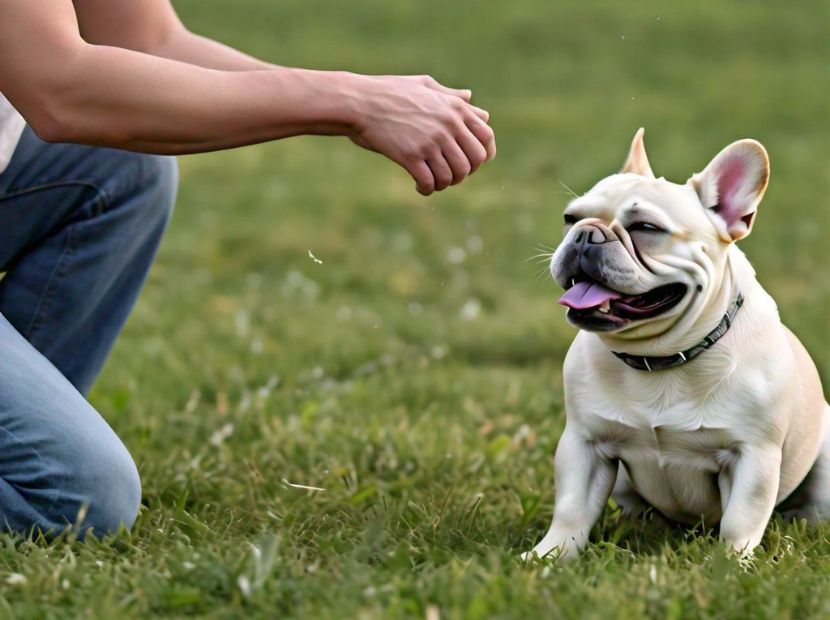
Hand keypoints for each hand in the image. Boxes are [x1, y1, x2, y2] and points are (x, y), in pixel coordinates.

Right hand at [346, 74, 495, 194]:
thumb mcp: (423, 86)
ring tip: (433, 182)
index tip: (472, 165)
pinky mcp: (411, 156)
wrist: (359, 102)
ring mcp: (430, 141)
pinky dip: (427, 190)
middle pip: (473, 162)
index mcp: (454, 108)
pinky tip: (419, 187)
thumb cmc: (389, 92)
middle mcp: (447, 125)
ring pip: (453, 176)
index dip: (484, 156)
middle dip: (464, 174)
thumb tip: (471, 99)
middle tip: (449, 176)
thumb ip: (449, 95)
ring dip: (444, 184)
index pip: (486, 137)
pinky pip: (430, 182)